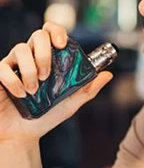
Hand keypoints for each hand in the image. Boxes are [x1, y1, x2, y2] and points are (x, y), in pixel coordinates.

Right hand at [0, 21, 112, 144]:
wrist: (22, 136)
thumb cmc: (46, 118)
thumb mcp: (70, 104)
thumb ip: (87, 90)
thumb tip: (108, 75)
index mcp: (48, 59)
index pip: (50, 32)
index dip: (57, 31)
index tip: (63, 44)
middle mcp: (30, 58)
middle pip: (37, 35)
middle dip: (45, 52)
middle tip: (47, 75)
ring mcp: (12, 65)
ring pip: (20, 49)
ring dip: (30, 69)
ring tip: (34, 90)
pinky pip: (2, 68)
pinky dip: (14, 81)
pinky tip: (21, 94)